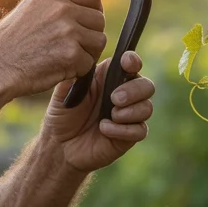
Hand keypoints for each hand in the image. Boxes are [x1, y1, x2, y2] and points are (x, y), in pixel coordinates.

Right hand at [0, 0, 107, 96]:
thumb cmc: (8, 43)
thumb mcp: (29, 9)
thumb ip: (55, 5)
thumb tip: (81, 6)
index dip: (94, 10)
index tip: (87, 21)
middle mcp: (62, 8)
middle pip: (99, 19)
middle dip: (90, 34)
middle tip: (74, 46)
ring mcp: (68, 31)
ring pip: (98, 41)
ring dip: (86, 53)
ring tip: (64, 58)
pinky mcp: (71, 54)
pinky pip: (89, 63)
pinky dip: (77, 71)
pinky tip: (58, 69)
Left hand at [41, 51, 154, 173]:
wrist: (60, 145)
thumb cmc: (62, 114)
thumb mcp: (63, 92)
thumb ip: (75, 76)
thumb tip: (87, 61)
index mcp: (108, 78)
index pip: (130, 64)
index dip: (133, 61)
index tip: (126, 63)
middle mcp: (123, 94)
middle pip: (147, 85)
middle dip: (134, 90)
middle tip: (114, 98)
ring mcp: (128, 116)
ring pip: (147, 108)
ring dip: (130, 111)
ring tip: (110, 116)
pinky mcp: (129, 136)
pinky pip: (140, 130)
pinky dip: (123, 130)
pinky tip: (104, 130)